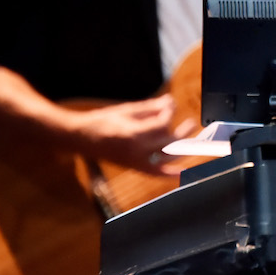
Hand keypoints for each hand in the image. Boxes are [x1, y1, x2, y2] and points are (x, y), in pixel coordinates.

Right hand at [69, 94, 196, 173]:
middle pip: (167, 141)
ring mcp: (135, 161)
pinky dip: (170, 174)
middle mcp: (136, 150)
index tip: (170, 104)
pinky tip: (184, 173)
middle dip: (182, 131)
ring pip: (166, 156)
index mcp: (133, 133)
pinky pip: (156, 173)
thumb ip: (150, 108)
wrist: (81, 139)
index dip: (169, 113)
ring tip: (194, 140)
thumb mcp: (126, 110)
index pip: (161, 124)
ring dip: (182, 148)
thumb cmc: (102, 121)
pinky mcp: (134, 167)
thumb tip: (170, 101)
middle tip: (192, 123)